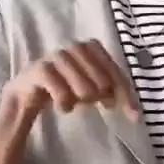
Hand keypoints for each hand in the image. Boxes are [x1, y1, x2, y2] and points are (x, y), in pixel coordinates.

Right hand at [4, 40, 138, 120]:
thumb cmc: (65, 87)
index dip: (123, 91)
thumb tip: (135, 112)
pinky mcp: (37, 70)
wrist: (28, 93)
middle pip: (99, 76)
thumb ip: (112, 92)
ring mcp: (54, 57)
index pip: (113, 68)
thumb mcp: (92, 88)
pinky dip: (64, 101)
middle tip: (93, 102)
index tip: (133, 115)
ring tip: (77, 103)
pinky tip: (63, 107)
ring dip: (82, 95)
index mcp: (90, 48)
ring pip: (80, 81)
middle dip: (99, 92)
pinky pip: (58, 88)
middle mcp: (73, 48)